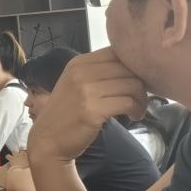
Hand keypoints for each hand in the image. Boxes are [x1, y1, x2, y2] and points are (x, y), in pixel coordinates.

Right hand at [26, 47, 147, 165]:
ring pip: (132, 85)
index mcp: (78, 63)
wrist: (48, 139)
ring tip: (137, 109)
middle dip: (141, 83)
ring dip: (141, 99)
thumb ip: (97, 72)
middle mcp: (81, 73)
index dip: (133, 65)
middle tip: (140, 98)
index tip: (137, 79)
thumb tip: (132, 66)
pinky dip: (137, 110)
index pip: (116, 52)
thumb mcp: (76, 84)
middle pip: (128, 68)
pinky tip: (134, 116)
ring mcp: (86, 91)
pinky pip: (128, 103)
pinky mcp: (93, 110)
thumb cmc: (66, 113)